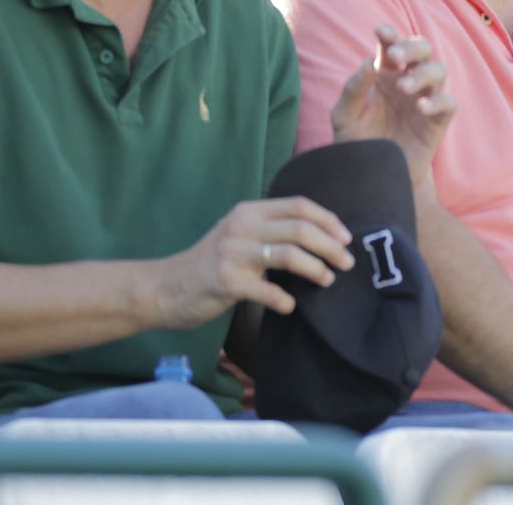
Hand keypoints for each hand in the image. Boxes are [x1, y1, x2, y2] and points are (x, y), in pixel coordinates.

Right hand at [153, 196, 354, 327]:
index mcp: (248, 211)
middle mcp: (241, 226)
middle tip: (347, 263)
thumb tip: (322, 238)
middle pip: (300, 229)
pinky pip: (268, 291)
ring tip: (327, 281)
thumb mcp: (239, 235)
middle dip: (331, 246)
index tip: (346, 238)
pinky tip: (290, 306)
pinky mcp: (226, 282)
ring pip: (289, 255)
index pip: (299, 205)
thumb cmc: (210, 264)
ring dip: (316, 269)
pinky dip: (285, 300)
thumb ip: (271, 230)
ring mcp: (233, 253)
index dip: (328, 220)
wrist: (166, 287)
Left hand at [330, 25, 456, 179]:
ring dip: (423, 73)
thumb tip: (369, 62)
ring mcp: (425, 100)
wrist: (372, 179)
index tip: (381, 32)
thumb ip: (353, 90)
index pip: (392, 44)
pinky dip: (438, 101)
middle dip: (411, 47)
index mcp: (385, 75)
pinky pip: (449, 102)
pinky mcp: (437, 122)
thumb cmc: (358, 144)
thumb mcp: (344, 118)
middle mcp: (407, 82)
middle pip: (422, 49)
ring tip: (403, 87)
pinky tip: (420, 108)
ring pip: (439, 70)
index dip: (391, 33)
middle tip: (395, 58)